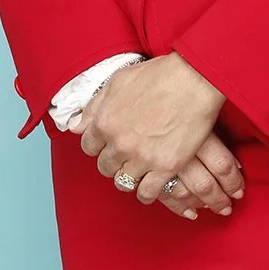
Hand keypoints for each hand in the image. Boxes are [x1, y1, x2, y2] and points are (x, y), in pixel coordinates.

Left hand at [75, 53, 244, 216]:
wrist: (194, 80)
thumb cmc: (158, 75)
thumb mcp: (118, 82)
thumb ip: (94, 107)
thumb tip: (74, 126)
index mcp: (105, 122)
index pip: (88, 147)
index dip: (99, 145)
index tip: (109, 143)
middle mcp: (119, 143)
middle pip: (105, 167)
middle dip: (113, 161)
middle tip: (127, 154)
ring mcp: (142, 157)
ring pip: (123, 182)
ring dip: (129, 177)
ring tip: (139, 169)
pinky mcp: (165, 167)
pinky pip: (147, 193)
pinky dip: (146, 192)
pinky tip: (152, 184)